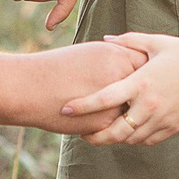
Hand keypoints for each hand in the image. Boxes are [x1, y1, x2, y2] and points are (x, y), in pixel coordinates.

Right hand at [16, 41, 143, 134]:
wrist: (30, 88)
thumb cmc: (58, 67)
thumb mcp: (91, 53)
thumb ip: (116, 58)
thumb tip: (137, 67)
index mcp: (117, 55)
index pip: (146, 62)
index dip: (148, 69)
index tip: (149, 74)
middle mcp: (120, 77)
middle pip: (147, 87)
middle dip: (147, 91)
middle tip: (149, 94)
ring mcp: (115, 102)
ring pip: (135, 109)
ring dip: (135, 111)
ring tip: (134, 111)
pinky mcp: (105, 124)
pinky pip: (120, 125)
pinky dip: (117, 124)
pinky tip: (110, 121)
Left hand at [60, 33, 178, 145]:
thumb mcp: (158, 43)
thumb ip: (129, 41)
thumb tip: (105, 39)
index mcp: (141, 82)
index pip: (105, 99)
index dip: (82, 106)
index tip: (65, 108)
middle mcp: (149, 105)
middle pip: (114, 131)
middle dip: (94, 137)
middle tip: (82, 134)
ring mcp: (161, 120)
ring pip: (129, 140)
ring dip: (114, 138)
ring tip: (102, 133)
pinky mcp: (172, 129)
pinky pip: (147, 141)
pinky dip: (134, 139)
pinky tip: (128, 132)